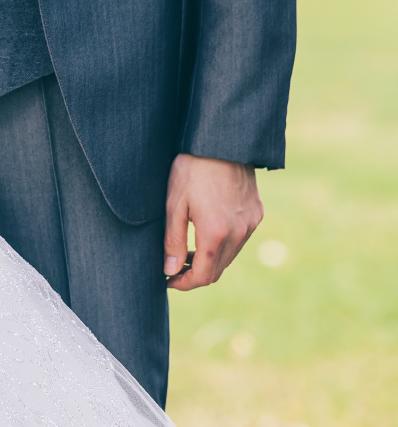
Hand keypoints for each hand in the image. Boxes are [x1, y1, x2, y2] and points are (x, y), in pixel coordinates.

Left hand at [164, 153, 261, 289]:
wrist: (222, 143)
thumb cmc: (192, 170)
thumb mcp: (174, 204)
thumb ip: (173, 240)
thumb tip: (169, 270)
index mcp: (215, 234)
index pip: (202, 276)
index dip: (184, 283)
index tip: (168, 281)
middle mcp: (238, 234)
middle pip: (217, 270)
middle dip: (194, 275)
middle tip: (173, 269)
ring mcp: (250, 225)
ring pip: (229, 257)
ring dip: (209, 260)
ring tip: (186, 252)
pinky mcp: (256, 214)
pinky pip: (240, 239)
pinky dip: (223, 245)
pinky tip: (207, 233)